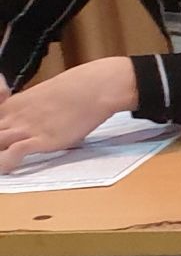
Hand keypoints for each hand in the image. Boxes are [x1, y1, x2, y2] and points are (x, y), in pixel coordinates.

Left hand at [0, 57, 137, 173]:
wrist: (97, 88)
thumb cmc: (79, 88)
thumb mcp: (46, 96)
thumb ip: (34, 110)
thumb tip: (40, 121)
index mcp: (13, 104)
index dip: (0, 127)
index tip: (7, 132)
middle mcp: (14, 116)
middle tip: (7, 148)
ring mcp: (26, 128)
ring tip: (5, 161)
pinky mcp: (41, 139)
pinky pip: (13, 154)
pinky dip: (7, 163)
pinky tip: (12, 167)